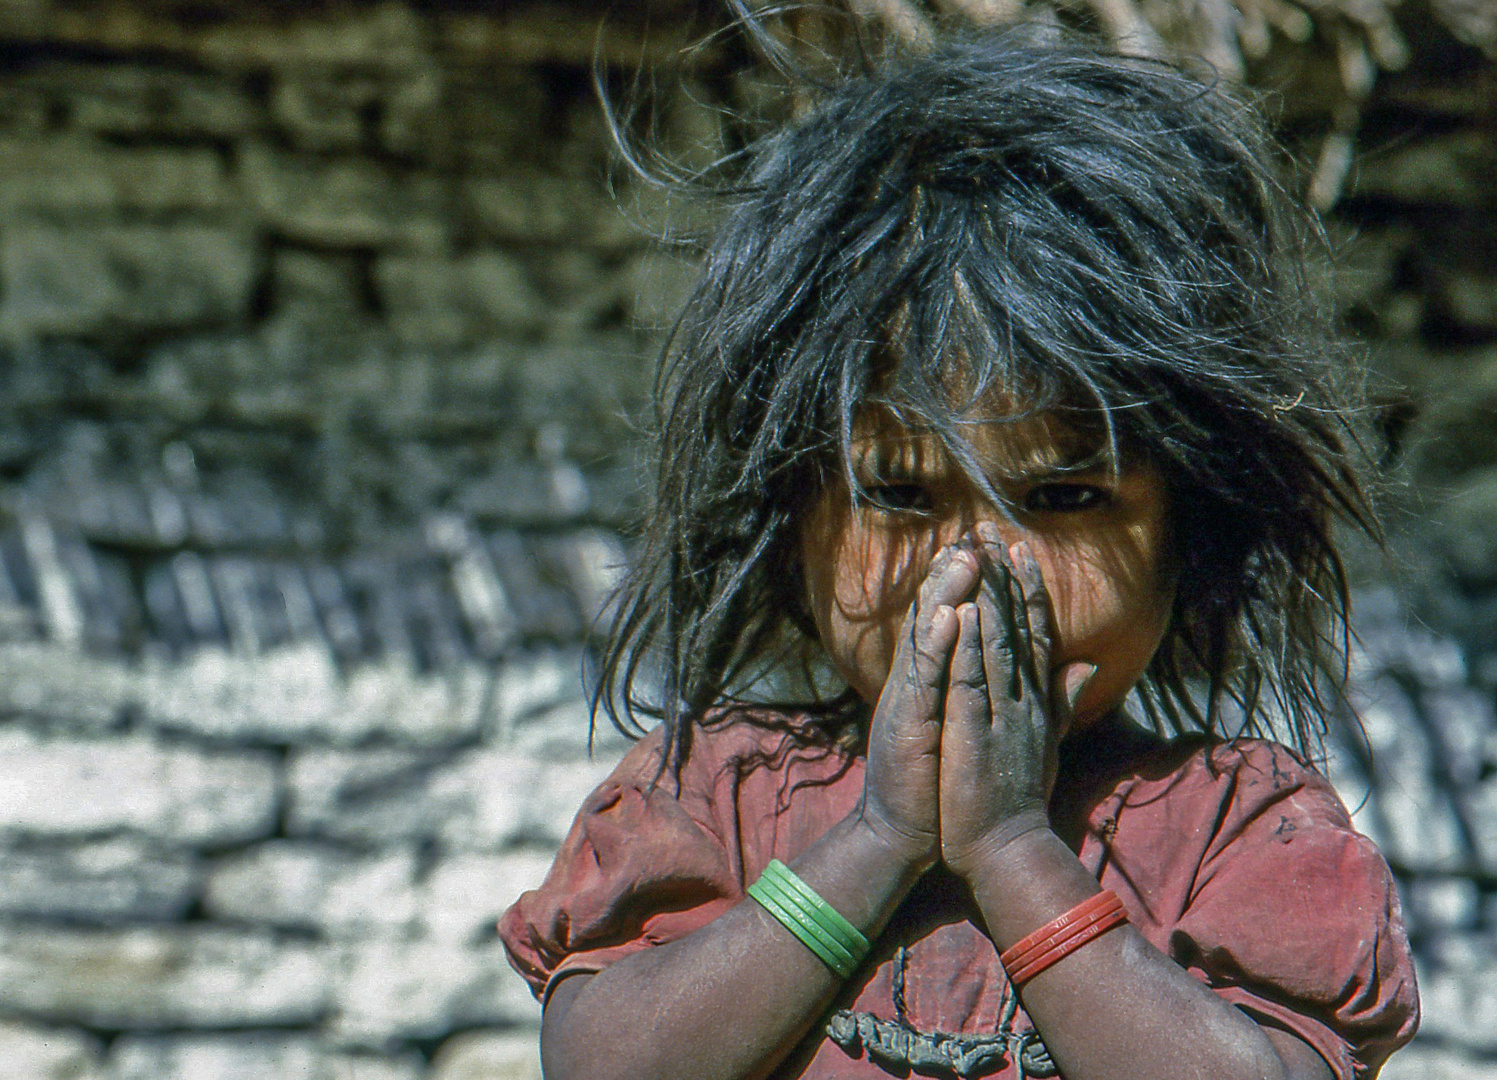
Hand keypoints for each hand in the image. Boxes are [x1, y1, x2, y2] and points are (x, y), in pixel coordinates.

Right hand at [855, 543, 979, 871]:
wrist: (905, 832)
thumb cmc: (939, 784)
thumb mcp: (972, 729)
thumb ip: (1007, 694)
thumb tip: (1047, 667)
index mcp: (939, 680)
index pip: (954, 619)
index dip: (971, 582)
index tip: (989, 544)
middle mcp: (919, 680)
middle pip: (936, 613)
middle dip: (955, 571)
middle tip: (973, 531)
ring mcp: (910, 697)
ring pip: (927, 635)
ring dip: (944, 593)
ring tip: (963, 555)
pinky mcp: (906, 720)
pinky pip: (921, 676)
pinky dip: (933, 643)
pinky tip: (946, 614)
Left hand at [938, 533, 1093, 878]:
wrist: (1007, 852)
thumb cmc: (1019, 799)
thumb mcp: (1045, 740)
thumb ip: (1063, 699)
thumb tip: (1088, 666)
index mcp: (1035, 700)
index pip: (1035, 634)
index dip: (1028, 590)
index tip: (1019, 549)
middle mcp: (1024, 700)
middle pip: (1017, 628)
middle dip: (1004, 576)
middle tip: (992, 527)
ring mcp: (1001, 715)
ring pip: (998, 645)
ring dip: (991, 596)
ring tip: (980, 553)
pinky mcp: (975, 734)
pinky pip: (972, 682)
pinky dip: (970, 646)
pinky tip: (966, 611)